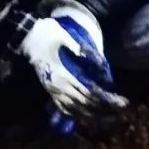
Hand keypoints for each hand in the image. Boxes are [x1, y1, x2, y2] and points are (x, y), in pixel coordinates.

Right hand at [20, 0, 125, 133]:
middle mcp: (58, 86)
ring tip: (109, 113)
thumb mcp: (63, 36)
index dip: (107, 98)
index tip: (122, 101)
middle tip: (122, 107)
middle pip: (85, 104)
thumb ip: (78, 48)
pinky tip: (86, 114)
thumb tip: (94, 60)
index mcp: (63, 74)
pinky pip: (63, 107)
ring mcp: (53, 90)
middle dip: (105, 108)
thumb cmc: (47, 34)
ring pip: (75, 110)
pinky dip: (76, 113)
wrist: (27, 38)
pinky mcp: (49, 90)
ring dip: (93, 113)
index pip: (89, 92)